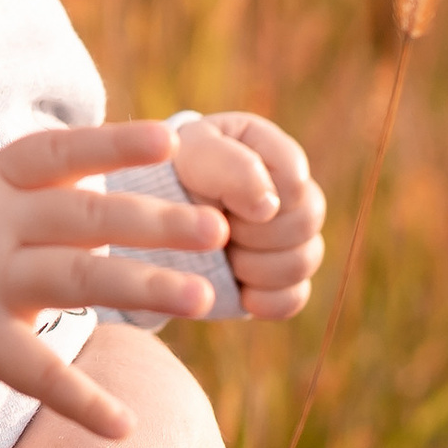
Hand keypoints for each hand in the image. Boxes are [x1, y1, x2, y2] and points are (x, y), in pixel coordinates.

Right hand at [0, 122, 228, 438]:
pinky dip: (82, 400)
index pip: (60, 153)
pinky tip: (124, 425)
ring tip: (206, 298)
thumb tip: (83, 178)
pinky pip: (34, 370)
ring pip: (76, 279)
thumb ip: (13, 189)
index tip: (174, 139)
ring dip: (145, 288)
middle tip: (218, 228)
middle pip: (85, 216)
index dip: (117, 143)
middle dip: (155, 221)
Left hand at [174, 111, 325, 317]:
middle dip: (255, 231)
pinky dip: (263, 297)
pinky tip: (237, 287)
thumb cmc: (168, 175)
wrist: (141, 221)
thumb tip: (269, 205)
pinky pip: (293, 298)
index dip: (257, 194)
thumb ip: (232, 166)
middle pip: (307, 220)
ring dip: (256, 264)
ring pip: (304, 261)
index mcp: (270, 150)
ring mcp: (287, 237)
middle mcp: (289, 192)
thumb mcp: (191, 156)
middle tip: (218, 228)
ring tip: (223, 255)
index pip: (295, 177)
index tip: (219, 196)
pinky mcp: (277, 280)